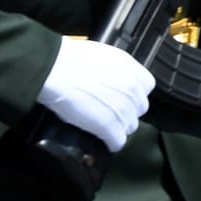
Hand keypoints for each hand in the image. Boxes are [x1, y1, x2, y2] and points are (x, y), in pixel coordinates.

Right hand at [38, 38, 154, 153]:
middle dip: (126, 112)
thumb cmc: (68, 59)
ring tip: (103, 128)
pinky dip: (111, 144)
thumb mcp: (102, 56)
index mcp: (131, 68)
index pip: (147, 87)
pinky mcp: (109, 126)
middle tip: (108, 113)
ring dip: (118, 128)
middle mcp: (132, 88)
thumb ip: (114, 70)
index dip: (134, 94)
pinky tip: (103, 142)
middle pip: (139, 109)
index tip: (122, 97)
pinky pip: (118, 142)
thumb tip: (110, 79)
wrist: (54, 69)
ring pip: (130, 126)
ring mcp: (123, 108)